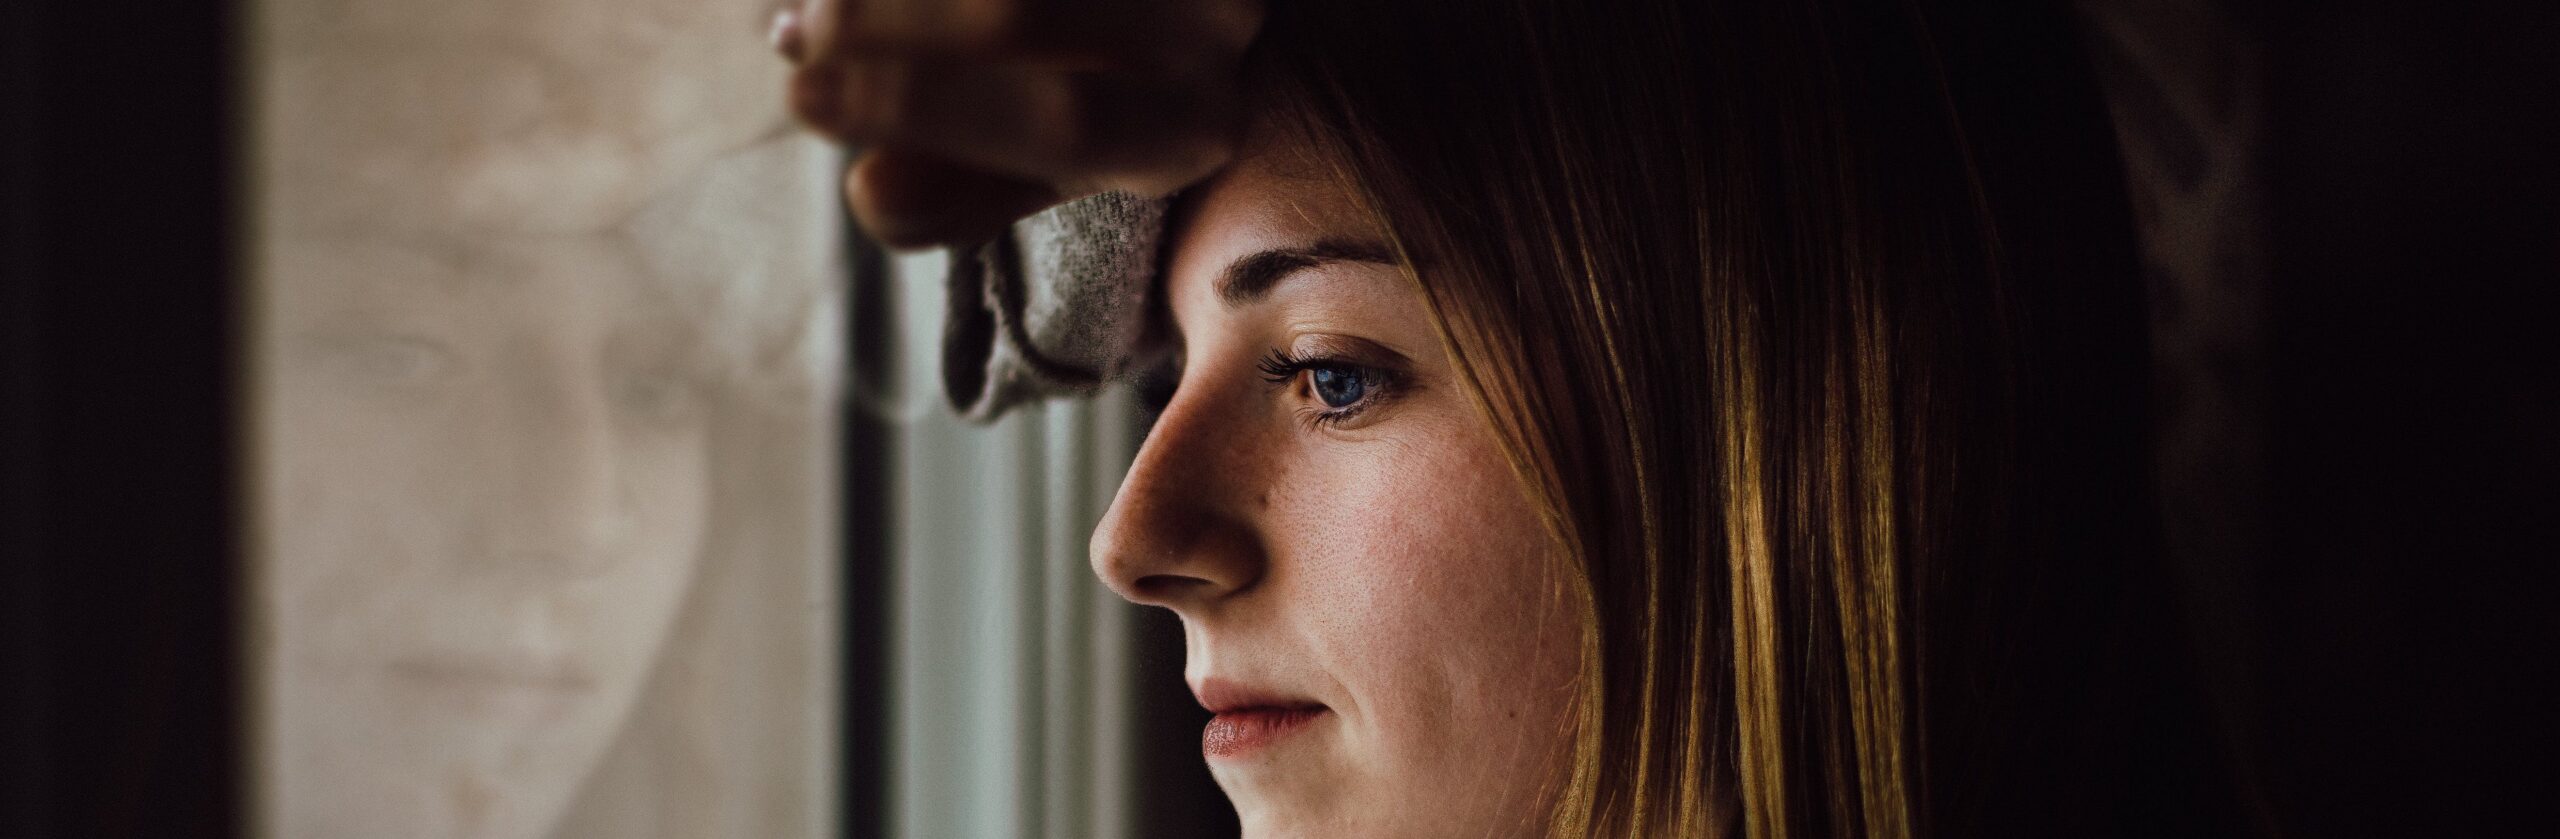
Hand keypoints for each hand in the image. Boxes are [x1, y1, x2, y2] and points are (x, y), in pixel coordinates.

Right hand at [774, 0, 1261, 247]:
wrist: (1165, 13)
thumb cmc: (1085, 89)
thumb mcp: (1032, 161)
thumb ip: (954, 196)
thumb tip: (870, 189)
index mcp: (1184, 130)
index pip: (1060, 124)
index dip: (918, 110)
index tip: (804, 98)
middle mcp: (1214, 26)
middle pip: (1020, 13)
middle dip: (885, 23)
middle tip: (797, 35)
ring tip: (817, 5)